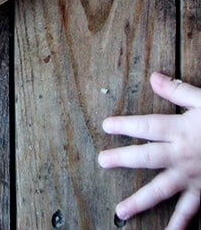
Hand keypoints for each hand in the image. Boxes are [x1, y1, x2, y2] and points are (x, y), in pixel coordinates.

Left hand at [99, 72, 200, 228]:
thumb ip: (178, 91)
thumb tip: (154, 78)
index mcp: (180, 130)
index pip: (146, 127)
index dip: (125, 126)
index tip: (106, 126)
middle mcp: (181, 156)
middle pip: (147, 158)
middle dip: (122, 160)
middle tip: (102, 161)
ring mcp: (191, 177)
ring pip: (161, 190)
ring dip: (140, 201)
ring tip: (121, 211)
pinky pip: (189, 211)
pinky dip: (179, 225)